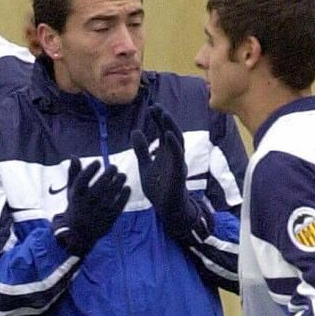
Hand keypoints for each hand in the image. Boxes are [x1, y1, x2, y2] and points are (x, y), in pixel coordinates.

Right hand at [51, 158, 129, 256]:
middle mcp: (86, 204)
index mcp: (76, 196)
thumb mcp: (72, 191)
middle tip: (114, 167)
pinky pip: (119, 206)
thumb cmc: (76, 206)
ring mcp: (98, 213)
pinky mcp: (108, 220)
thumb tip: (74, 156)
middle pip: (100, 185)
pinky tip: (126, 188)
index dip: (91, 168)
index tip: (98, 162)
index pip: (83, 179)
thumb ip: (73, 173)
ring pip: (111, 194)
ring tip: (122, 176)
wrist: (78, 233)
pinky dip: (124, 196)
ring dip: (119, 182)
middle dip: (109, 173)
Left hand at [131, 104, 209, 242]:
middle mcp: (174, 155)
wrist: (166, 208)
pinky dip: (174, 145)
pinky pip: (178, 156)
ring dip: (171, 127)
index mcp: (165, 152)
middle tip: (156, 107)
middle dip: (165, 119)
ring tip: (163, 115)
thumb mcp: (145, 166)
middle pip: (171, 132)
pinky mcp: (179, 172)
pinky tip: (168, 135)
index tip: (151, 108)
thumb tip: (135, 131)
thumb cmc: (158, 188)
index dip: (159, 119)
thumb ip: (141, 150)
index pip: (163, 131)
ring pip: (177, 141)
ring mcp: (178, 162)